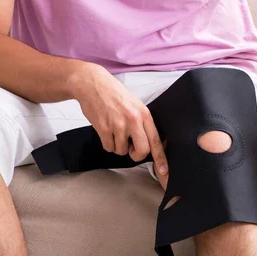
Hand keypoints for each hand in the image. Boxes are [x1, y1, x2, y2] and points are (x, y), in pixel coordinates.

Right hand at [73, 65, 168, 182]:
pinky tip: (105, 128)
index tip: (164, 173)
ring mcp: (118, 125)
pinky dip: (107, 142)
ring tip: (113, 127)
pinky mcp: (104, 129)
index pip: (156, 140)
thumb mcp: (134, 104)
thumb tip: (147, 142)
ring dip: (117, 144)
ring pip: (122, 151)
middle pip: (142, 151)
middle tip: (130, 146)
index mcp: (143, 113)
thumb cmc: (113, 93)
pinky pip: (109, 147)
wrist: (92, 83)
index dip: (161, 159)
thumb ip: (141, 122)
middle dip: (136, 154)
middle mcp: (133, 120)